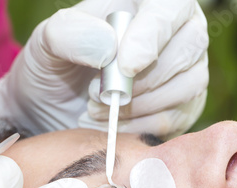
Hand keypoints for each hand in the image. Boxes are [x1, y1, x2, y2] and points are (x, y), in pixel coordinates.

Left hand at [0, 0, 207, 138]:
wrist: (56, 108)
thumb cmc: (55, 67)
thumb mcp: (46, 45)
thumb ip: (69, 34)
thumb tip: (110, 45)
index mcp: (144, 3)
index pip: (170, 6)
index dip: (153, 35)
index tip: (126, 67)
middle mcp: (175, 30)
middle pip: (189, 45)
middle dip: (142, 79)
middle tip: (97, 94)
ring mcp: (185, 68)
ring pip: (188, 84)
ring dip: (140, 105)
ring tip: (97, 109)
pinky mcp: (184, 105)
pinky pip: (177, 116)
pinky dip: (141, 125)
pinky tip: (114, 124)